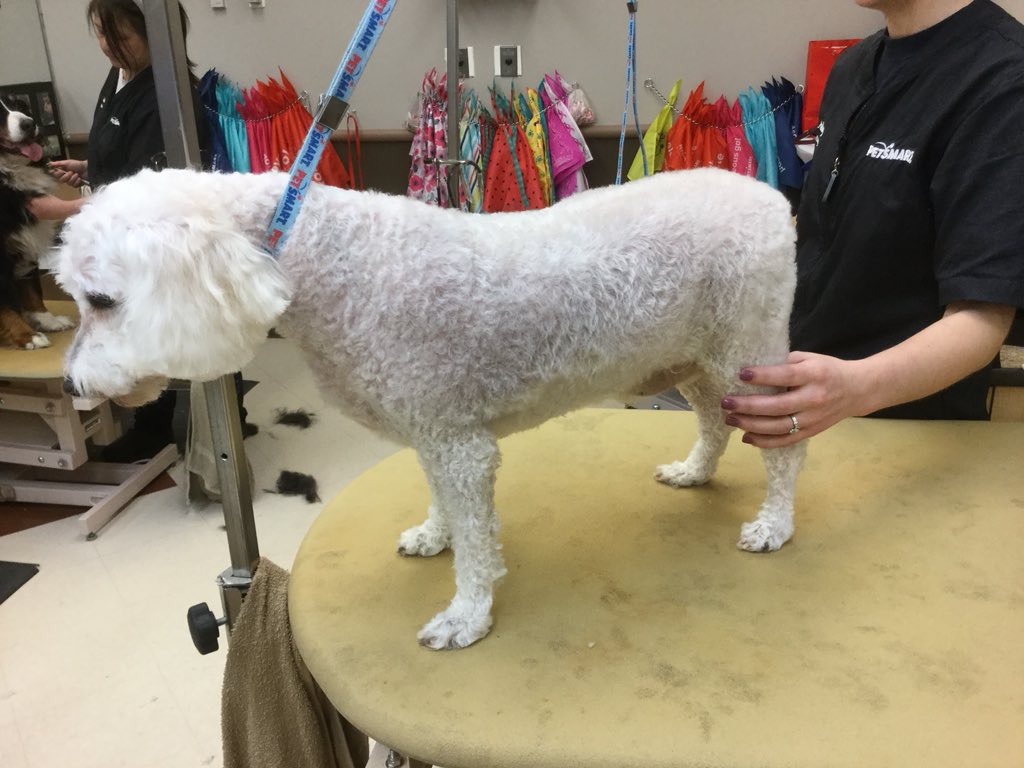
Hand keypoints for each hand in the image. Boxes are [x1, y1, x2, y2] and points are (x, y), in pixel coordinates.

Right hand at [48, 159, 86, 187]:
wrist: (87, 168)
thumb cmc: (78, 164)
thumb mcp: (67, 162)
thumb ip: (58, 163)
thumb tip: (49, 163)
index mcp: (62, 171)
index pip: (55, 174)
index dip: (56, 174)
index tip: (59, 171)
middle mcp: (65, 176)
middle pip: (60, 180)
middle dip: (66, 176)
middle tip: (71, 171)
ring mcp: (71, 181)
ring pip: (67, 183)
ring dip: (73, 178)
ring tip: (77, 174)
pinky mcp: (76, 185)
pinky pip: (73, 186)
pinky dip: (77, 181)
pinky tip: (79, 178)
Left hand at [721, 351, 865, 447]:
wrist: (857, 390)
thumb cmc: (826, 370)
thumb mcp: (808, 359)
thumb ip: (784, 364)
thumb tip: (750, 371)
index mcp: (814, 375)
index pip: (786, 376)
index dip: (763, 376)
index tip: (741, 374)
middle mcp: (815, 398)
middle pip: (778, 406)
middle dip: (749, 406)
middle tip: (726, 402)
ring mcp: (814, 419)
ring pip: (779, 427)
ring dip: (751, 425)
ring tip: (730, 419)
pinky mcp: (812, 432)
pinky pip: (786, 440)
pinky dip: (765, 442)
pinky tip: (746, 437)